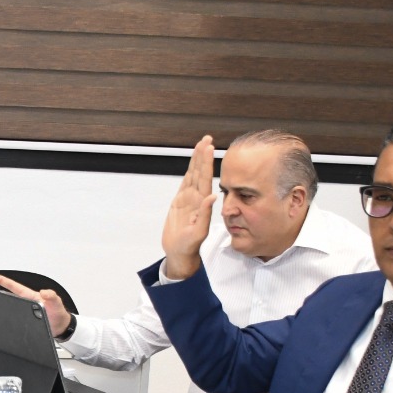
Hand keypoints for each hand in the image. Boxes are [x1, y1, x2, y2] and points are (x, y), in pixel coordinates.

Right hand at [0, 274, 70, 337]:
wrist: (60, 327)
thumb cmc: (59, 314)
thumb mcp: (56, 303)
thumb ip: (52, 297)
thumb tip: (44, 292)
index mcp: (31, 296)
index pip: (15, 287)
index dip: (4, 281)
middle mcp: (27, 302)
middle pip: (10, 294)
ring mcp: (26, 310)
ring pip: (11, 304)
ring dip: (2, 302)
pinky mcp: (25, 319)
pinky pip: (14, 315)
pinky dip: (7, 314)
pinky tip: (2, 316)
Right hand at [160, 135, 216, 280]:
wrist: (180, 253)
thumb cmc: (189, 246)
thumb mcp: (198, 232)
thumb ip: (204, 214)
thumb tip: (212, 196)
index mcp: (201, 203)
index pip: (205, 178)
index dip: (206, 162)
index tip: (210, 147)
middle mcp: (196, 198)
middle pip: (199, 172)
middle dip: (203, 155)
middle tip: (207, 138)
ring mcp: (189, 199)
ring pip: (193, 175)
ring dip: (196, 160)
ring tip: (201, 144)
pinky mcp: (180, 202)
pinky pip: (185, 183)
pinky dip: (189, 171)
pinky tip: (193, 162)